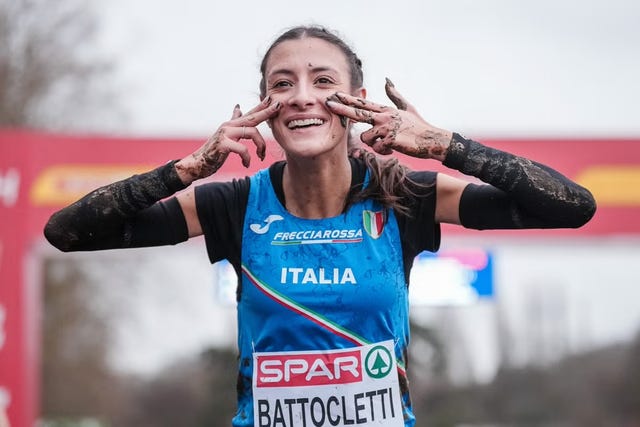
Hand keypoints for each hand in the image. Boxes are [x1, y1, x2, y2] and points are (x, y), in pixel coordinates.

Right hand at [176, 97, 280, 182]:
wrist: (197, 163)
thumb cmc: (213, 151)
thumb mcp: (226, 134)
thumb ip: (233, 121)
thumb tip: (238, 108)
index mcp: (232, 125)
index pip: (250, 113)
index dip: (261, 106)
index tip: (272, 100)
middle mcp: (229, 126)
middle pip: (252, 117)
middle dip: (266, 112)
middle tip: (278, 106)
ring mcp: (225, 134)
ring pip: (252, 132)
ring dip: (260, 145)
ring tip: (260, 156)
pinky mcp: (223, 144)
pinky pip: (243, 149)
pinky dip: (247, 158)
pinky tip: (247, 163)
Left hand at [325, 78, 451, 159]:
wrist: (431, 140)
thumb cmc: (419, 125)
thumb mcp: (407, 107)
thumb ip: (394, 95)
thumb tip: (387, 80)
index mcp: (386, 110)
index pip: (363, 104)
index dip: (348, 100)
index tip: (335, 95)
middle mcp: (384, 117)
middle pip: (358, 113)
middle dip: (341, 109)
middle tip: (328, 104)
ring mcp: (386, 128)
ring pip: (366, 138)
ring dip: (375, 144)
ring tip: (388, 143)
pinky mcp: (390, 140)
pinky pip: (377, 149)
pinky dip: (384, 151)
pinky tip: (395, 148)